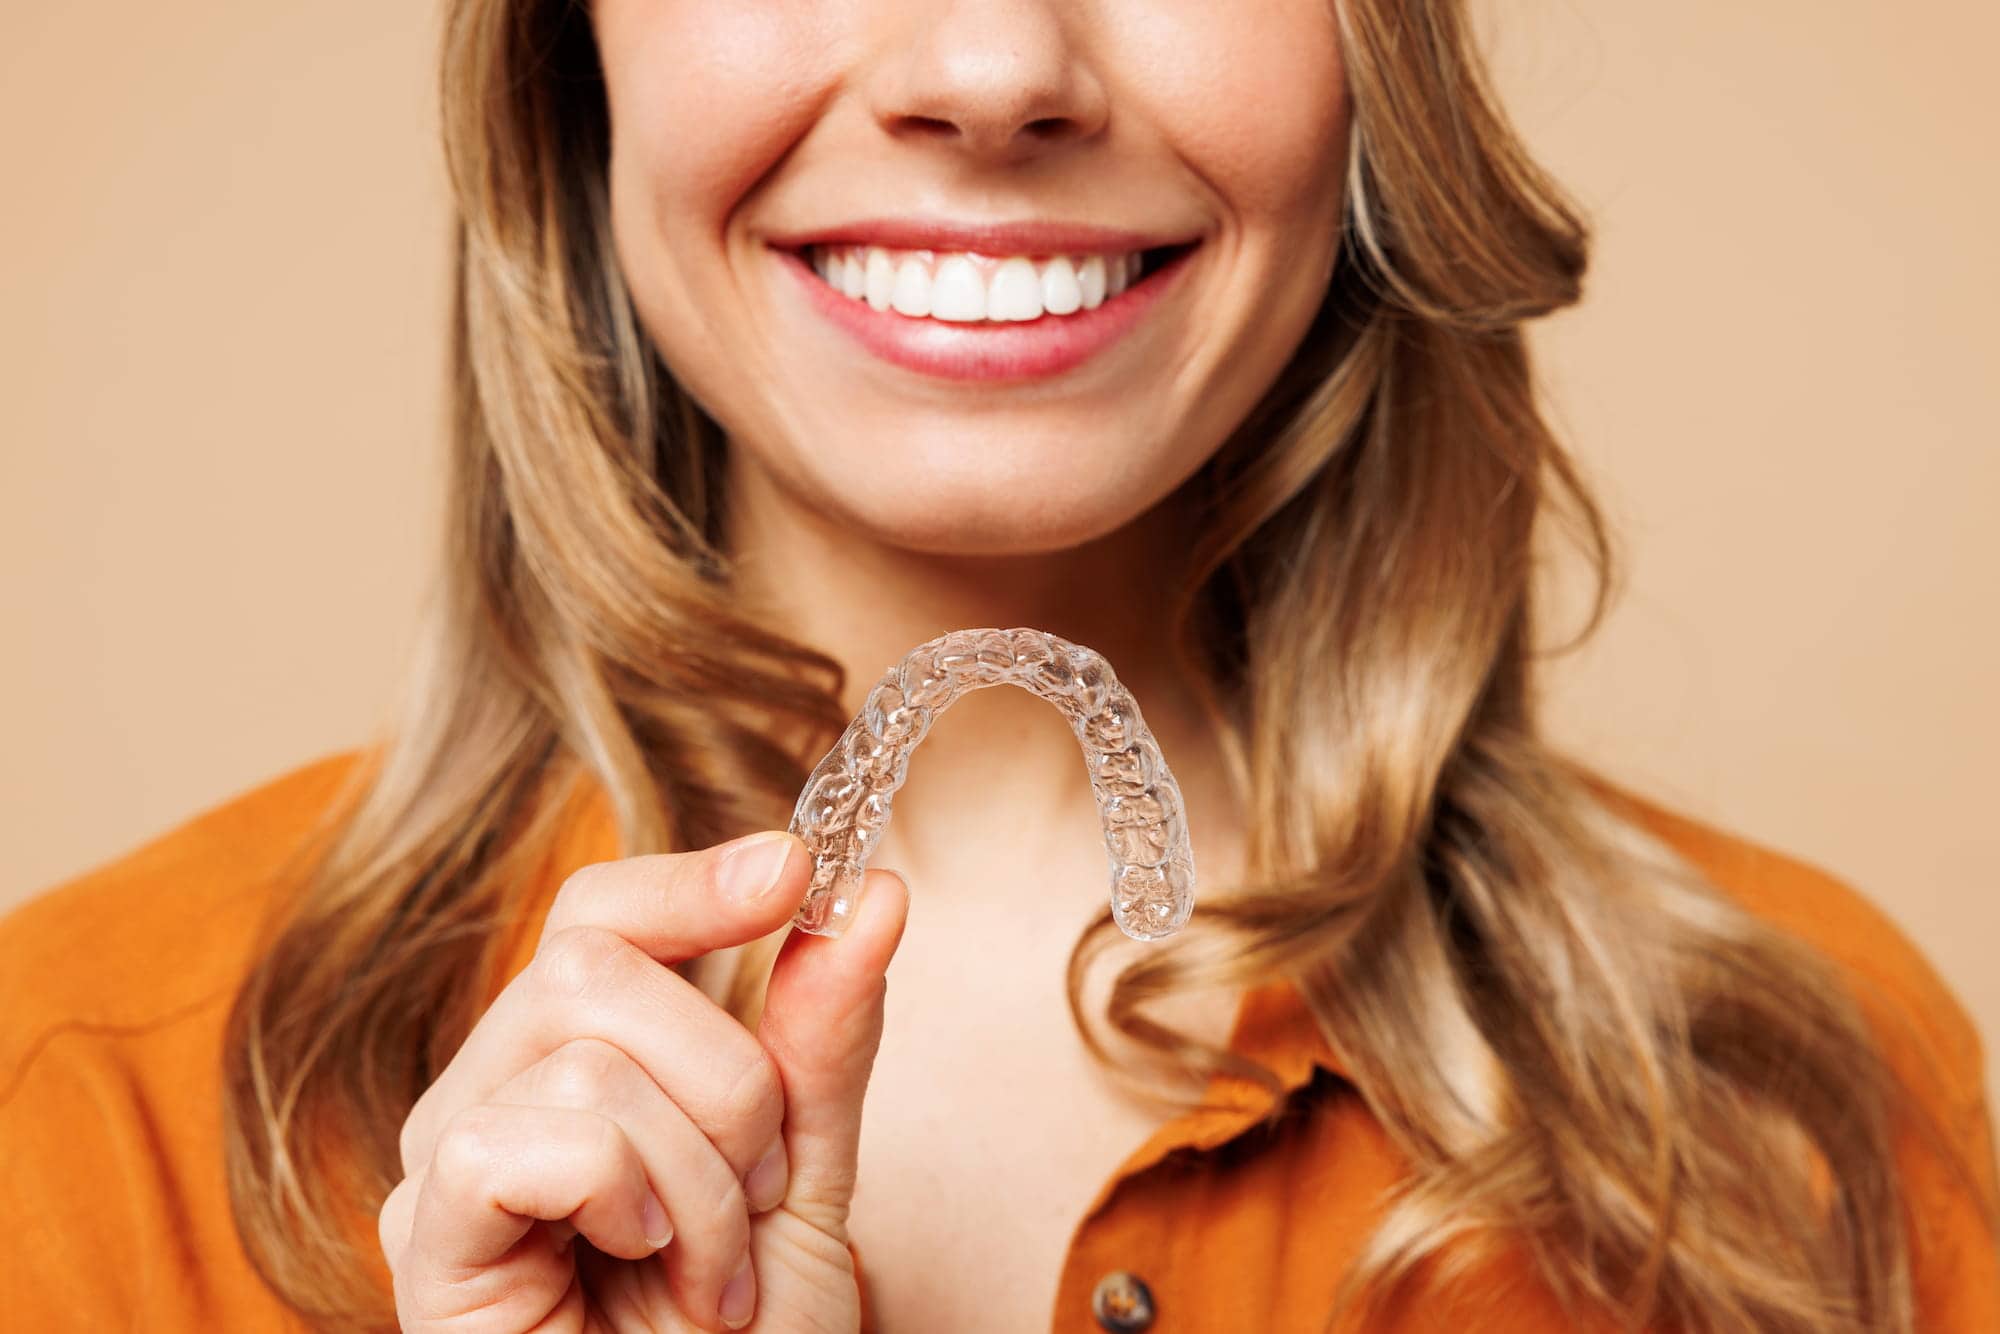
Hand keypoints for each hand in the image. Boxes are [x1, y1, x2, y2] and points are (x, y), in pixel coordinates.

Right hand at [376, 830, 910, 1331]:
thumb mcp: (808, 1176)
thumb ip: (823, 1039)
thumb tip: (872, 894)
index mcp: (568, 1068)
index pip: (597, 915)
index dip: (691, 878)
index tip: (797, 867)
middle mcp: (488, 1097)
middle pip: (592, 961)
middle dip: (729, 1074)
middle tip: (754, 1187)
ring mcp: (445, 1168)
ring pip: (586, 1053)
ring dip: (701, 1172)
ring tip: (708, 1268)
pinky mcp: (425, 1241)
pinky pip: (531, 1138)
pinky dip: (629, 1200)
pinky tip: (643, 1273)